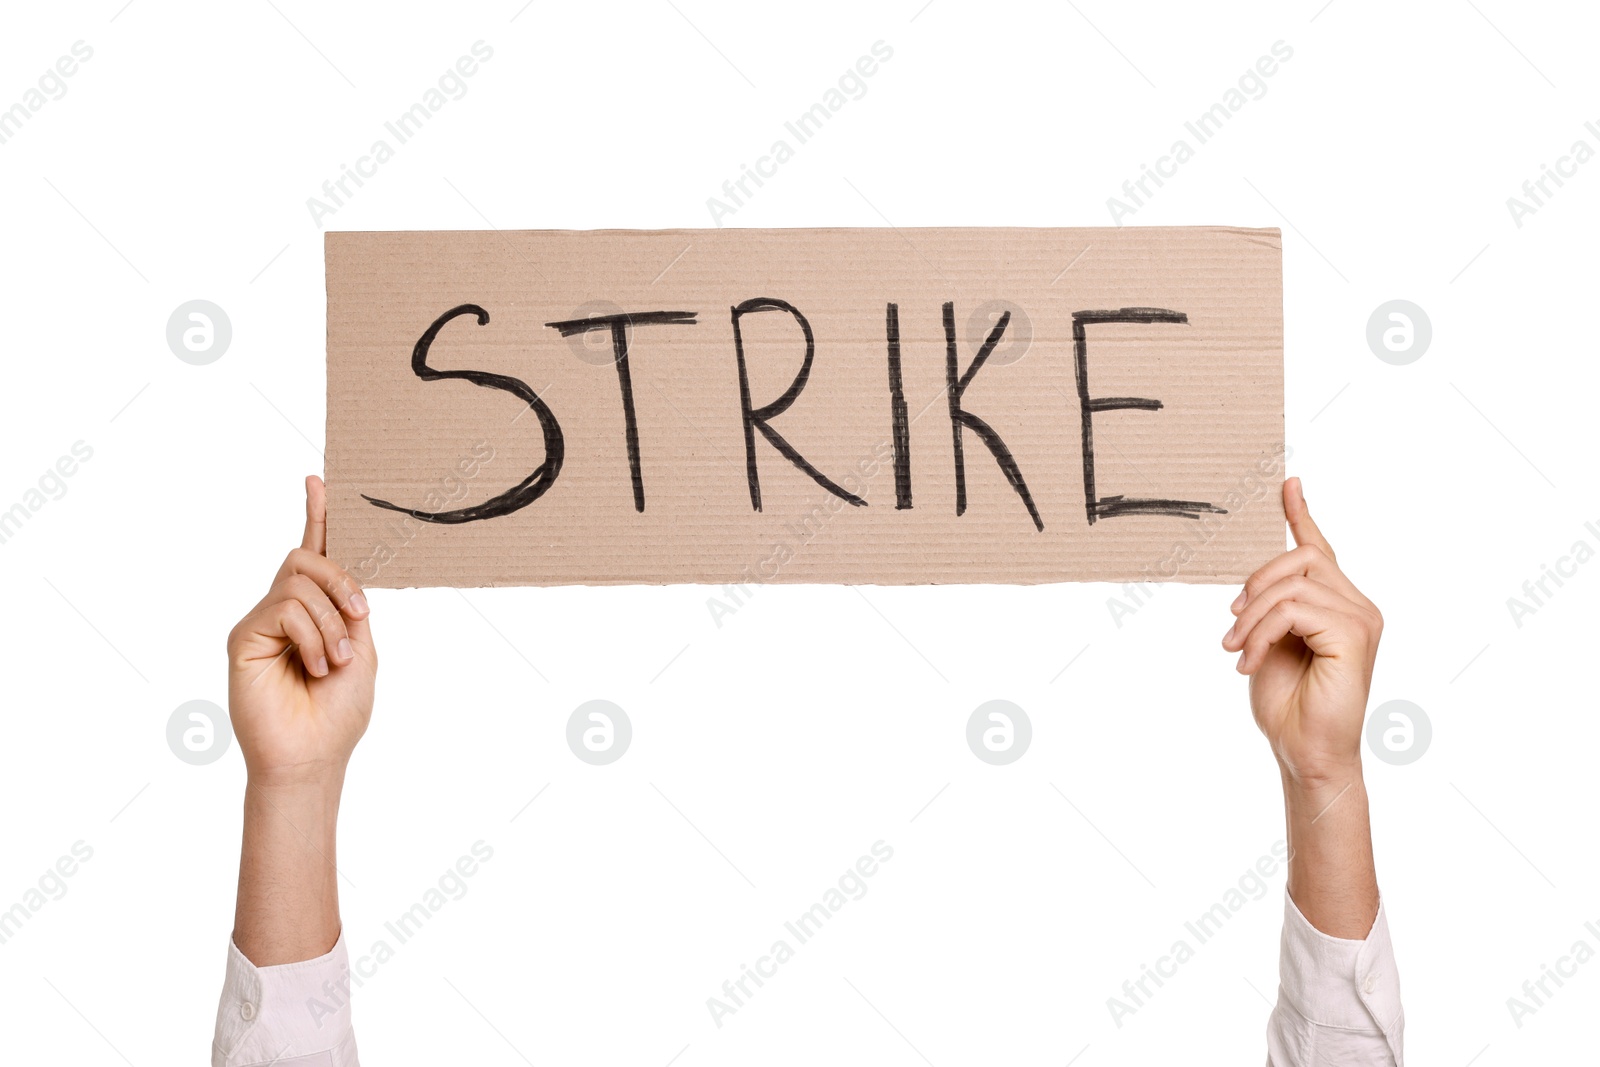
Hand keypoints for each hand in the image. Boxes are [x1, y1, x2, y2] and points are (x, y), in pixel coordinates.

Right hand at [227, 475, 375, 788]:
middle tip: (360, 617)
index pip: (314, 554)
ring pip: (299, 581)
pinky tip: (315, 666)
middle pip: (307, 558)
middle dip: (341, 581)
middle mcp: (284, 610)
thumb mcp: (361, 648)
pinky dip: (312, 635)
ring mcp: (261, 622)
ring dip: (331, 620)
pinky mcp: (244, 636)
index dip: (316, 516)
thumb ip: (350, 606)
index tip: (319, 480)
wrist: (313, 755)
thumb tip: (346, 571)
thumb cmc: (338, 712)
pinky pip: (285, 608)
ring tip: (334, 661)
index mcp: (316, 611)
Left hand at [1222, 477, 1381, 785]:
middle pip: (1301, 557)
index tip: (1286, 482)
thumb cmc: (1289, 704)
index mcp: (1338, 604)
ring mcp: (1361, 617)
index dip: (1301, 513)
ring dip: (1252, 618)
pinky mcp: (1354, 634)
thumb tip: (1252, 584)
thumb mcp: (1269, 643)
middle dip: (1255, 586)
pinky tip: (1250, 662)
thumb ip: (1272, 607)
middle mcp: (1358, 604)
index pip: (1319, 548)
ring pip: (1291, 584)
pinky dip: (1261, 633)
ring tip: (1238, 651)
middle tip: (1233, 629)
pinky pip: (1294, 609)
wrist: (1305, 752)